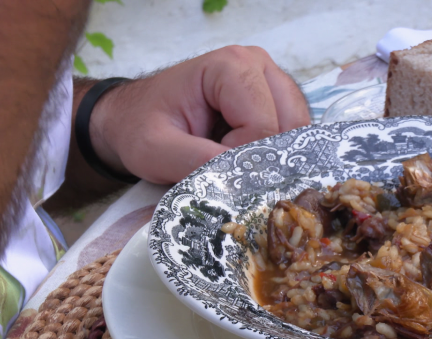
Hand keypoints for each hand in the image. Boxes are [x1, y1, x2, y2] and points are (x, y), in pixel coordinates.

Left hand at [90, 45, 310, 183]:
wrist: (133, 118)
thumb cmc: (141, 128)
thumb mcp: (155, 151)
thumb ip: (197, 162)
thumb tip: (243, 180)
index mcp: (231, 66)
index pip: (263, 125)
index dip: (243, 157)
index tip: (210, 164)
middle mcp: (259, 65)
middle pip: (289, 126)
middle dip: (265, 158)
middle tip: (228, 169)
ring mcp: (272, 81)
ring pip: (298, 132)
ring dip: (273, 157)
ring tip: (236, 162)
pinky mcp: (277, 100)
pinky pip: (295, 134)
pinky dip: (277, 154)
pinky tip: (248, 157)